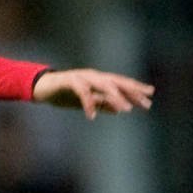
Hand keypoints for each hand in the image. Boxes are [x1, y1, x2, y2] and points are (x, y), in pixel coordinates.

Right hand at [33, 69, 153, 119]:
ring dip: (115, 97)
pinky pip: (82, 93)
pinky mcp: (69, 81)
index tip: (150, 97)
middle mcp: (94, 76)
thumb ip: (102, 104)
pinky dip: (88, 104)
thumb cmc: (65, 94)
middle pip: (117, 83)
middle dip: (132, 92)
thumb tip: (118, 109)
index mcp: (99, 81)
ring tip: (125, 109)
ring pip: (103, 85)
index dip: (136, 89)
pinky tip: (91, 116)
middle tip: (145, 104)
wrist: (42, 87)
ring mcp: (82, 77)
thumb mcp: (87, 102)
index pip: (121, 84)